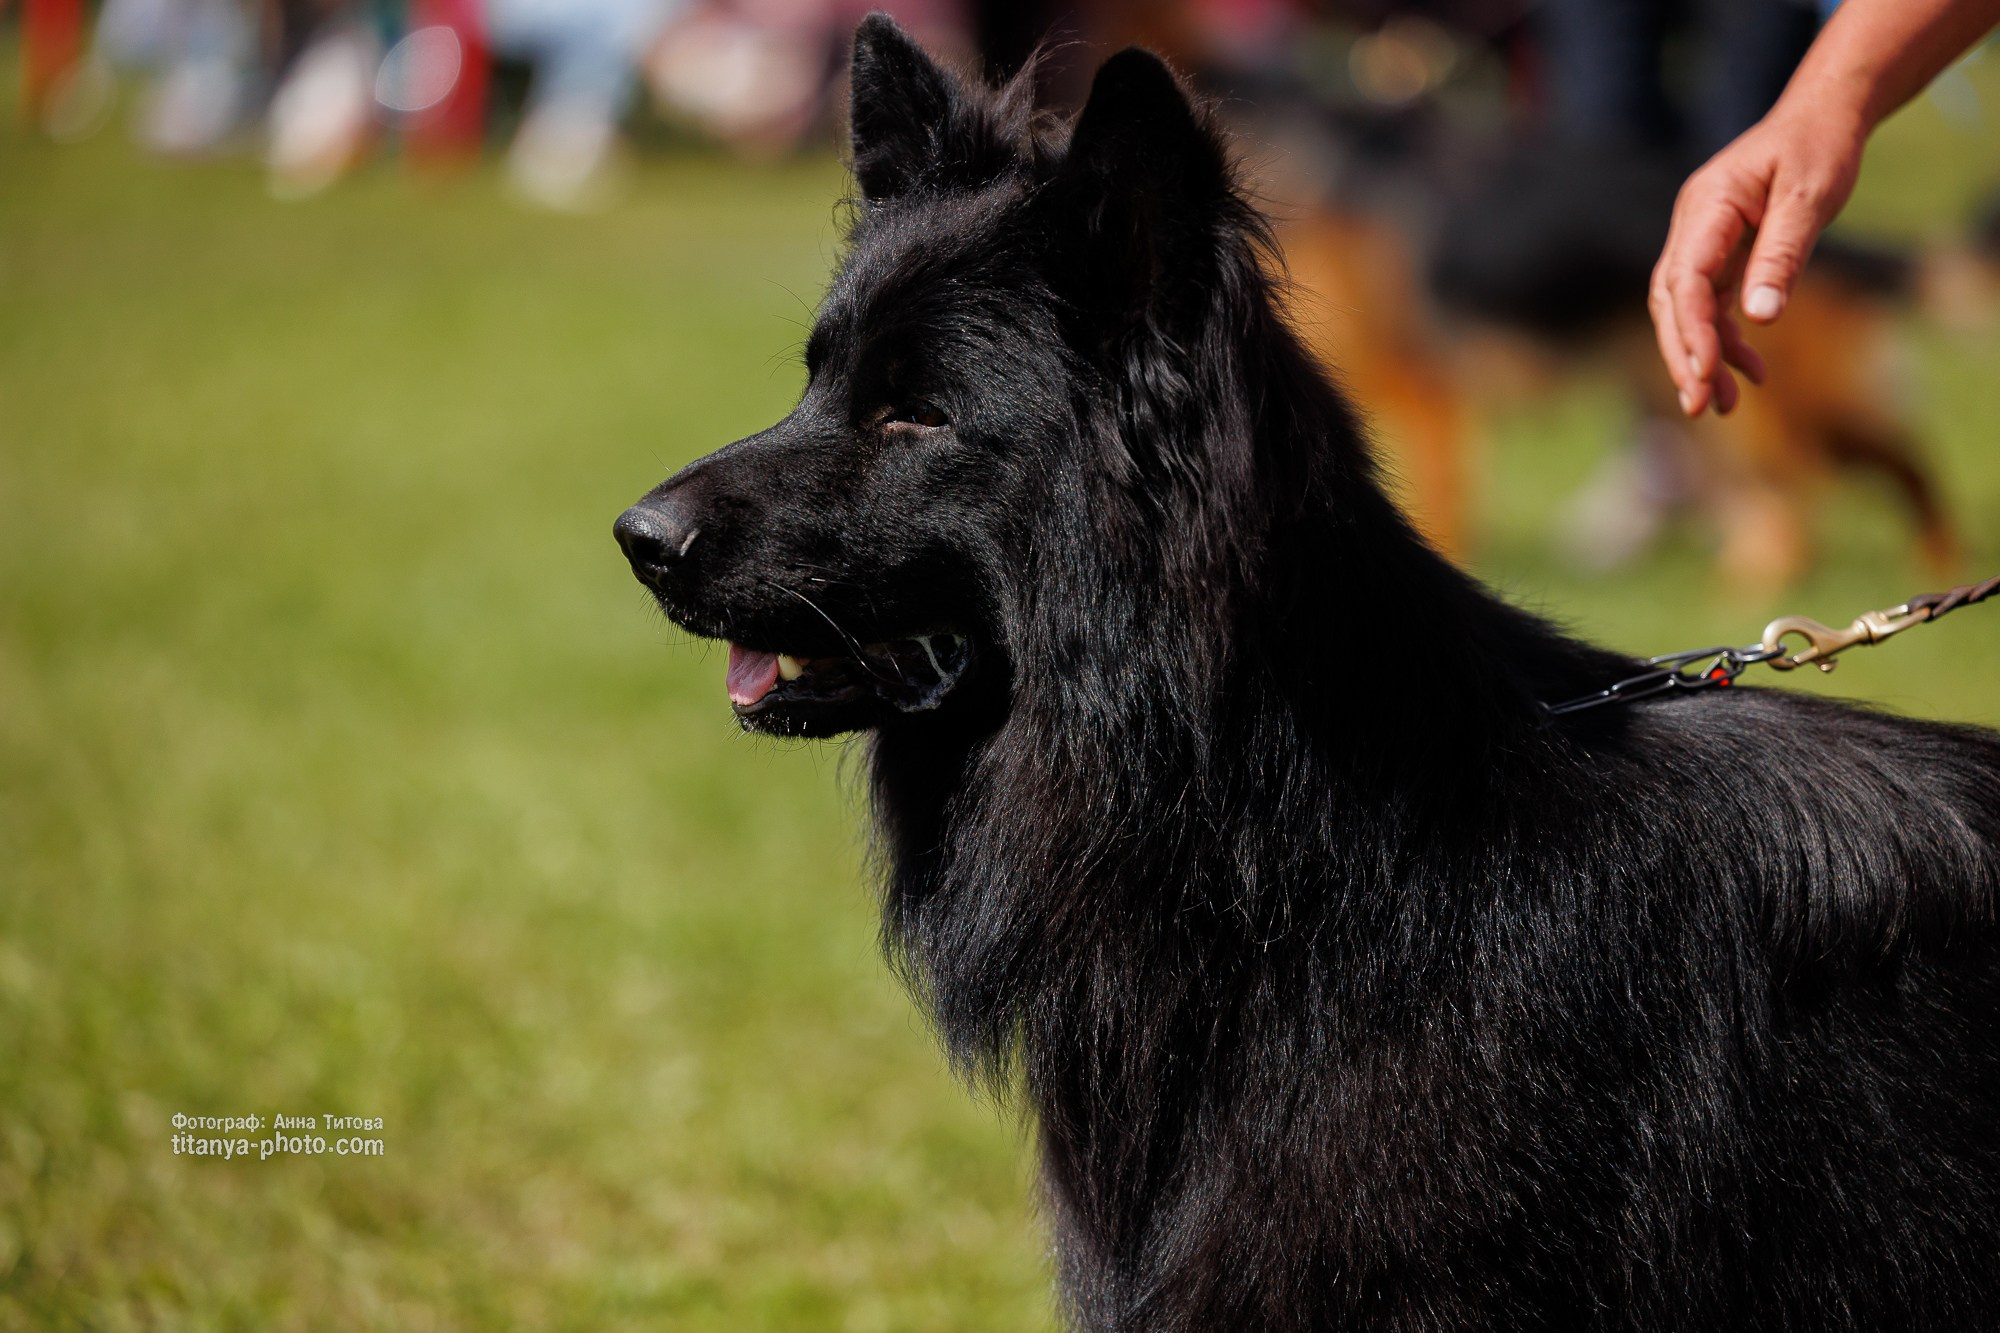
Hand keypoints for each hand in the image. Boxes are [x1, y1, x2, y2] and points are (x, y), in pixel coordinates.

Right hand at [1649, 104, 1865, 415]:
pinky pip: (1712, 306)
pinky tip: (1751, 368)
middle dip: (1684, 357)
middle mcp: (1693, 227)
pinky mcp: (1719, 256)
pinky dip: (1726, 340)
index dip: (1692, 329)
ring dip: (1702, 358)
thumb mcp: (1810, 197)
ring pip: (1686, 312)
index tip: (1704, 371)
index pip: (1685, 279)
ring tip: (1723, 405)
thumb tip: (1761, 319)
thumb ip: (1783, 255)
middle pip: (1672, 304)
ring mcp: (1702, 242)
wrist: (1823, 116)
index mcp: (1706, 206)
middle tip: (1700, 406)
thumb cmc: (1819, 146)